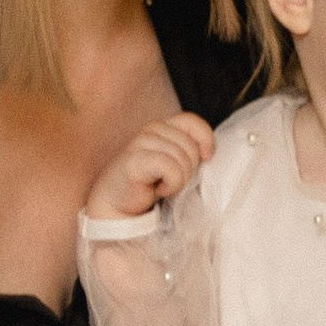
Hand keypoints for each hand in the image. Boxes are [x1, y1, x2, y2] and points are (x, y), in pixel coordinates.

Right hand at [86, 110, 213, 223]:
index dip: (205, 139)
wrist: (116, 203)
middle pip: (191, 147)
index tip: (206, 158)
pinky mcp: (136, 159)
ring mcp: (142, 142)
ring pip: (183, 160)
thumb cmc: (148, 183)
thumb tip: (210, 152)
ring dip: (179, 181)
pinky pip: (171, 169)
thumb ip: (188, 150)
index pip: (192, 122)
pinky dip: (171, 185)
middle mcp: (152, 129)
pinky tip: (158, 189)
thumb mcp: (173, 161)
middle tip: (171, 181)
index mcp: (163, 126)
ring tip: (161, 185)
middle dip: (189, 171)